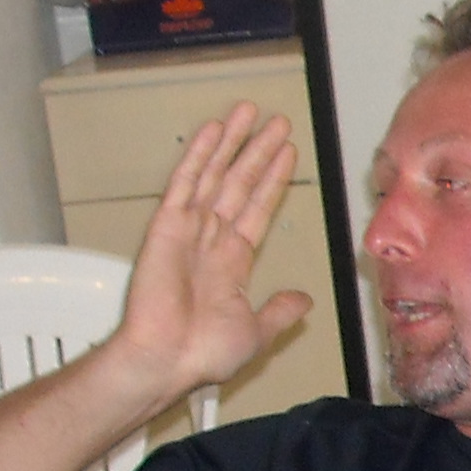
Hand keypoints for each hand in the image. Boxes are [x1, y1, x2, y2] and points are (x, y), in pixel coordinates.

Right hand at [120, 104, 308, 394]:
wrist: (167, 359)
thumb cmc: (203, 354)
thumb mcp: (257, 331)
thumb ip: (279, 311)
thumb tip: (303, 299)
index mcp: (232, 262)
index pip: (258, 209)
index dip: (273, 181)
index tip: (287, 154)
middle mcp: (210, 239)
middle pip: (239, 184)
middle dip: (258, 152)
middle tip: (276, 122)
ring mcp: (188, 229)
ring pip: (215, 174)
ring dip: (232, 142)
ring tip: (249, 111)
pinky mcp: (166, 225)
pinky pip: (186, 183)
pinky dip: (199, 155)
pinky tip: (212, 130)